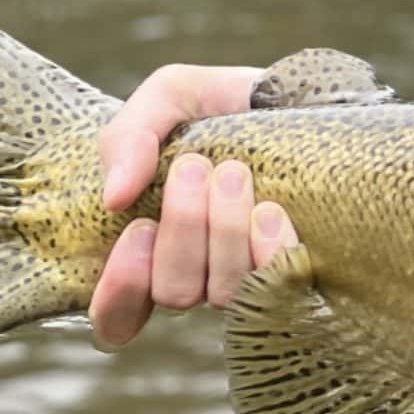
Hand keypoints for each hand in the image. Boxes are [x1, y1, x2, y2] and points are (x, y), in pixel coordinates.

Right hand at [88, 63, 296, 348]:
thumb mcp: (169, 98)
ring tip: (234, 173)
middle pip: (173, 292)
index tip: (137, 228)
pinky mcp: (295, 273)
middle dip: (182, 228)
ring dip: (223, 231)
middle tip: (195, 167)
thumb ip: (126, 140)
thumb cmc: (224, 105)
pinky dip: (266, 252)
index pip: (118, 315)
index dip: (120, 290)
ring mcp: (247, 279)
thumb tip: (113, 197)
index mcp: (154, 246)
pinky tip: (269, 211)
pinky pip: (274, 288)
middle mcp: (199, 274)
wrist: (300, 98)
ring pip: (221, 292)